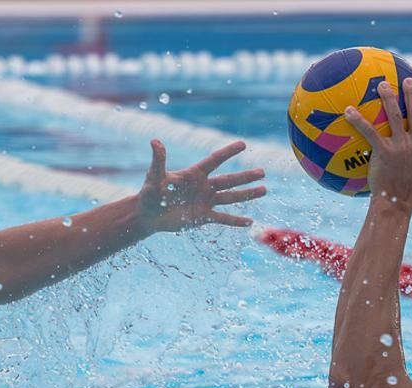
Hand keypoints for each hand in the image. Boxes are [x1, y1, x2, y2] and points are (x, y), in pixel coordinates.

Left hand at [137, 140, 265, 231]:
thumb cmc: (149, 193)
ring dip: (247, 194)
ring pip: (231, 198)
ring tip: (264, 190)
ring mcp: (205, 202)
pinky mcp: (203, 217)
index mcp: (194, 174)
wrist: (148, 215)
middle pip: (228, 181)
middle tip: (262, 172)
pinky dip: (235, 221)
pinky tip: (249, 222)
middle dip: (246, 176)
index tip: (243, 144)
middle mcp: (203, 186)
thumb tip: (155, 141)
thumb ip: (158, 161)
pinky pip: (222, 218)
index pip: (214, 161)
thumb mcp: (153, 176)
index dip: (228, 152)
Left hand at [344, 79, 411, 209]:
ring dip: (389, 97)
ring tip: (382, 84)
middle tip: (406, 79)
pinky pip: (370, 131)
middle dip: (411, 92)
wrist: (397, 205)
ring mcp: (404, 148)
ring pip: (397, 115)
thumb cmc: (409, 193)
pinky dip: (359, 119)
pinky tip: (349, 110)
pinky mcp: (386, 152)